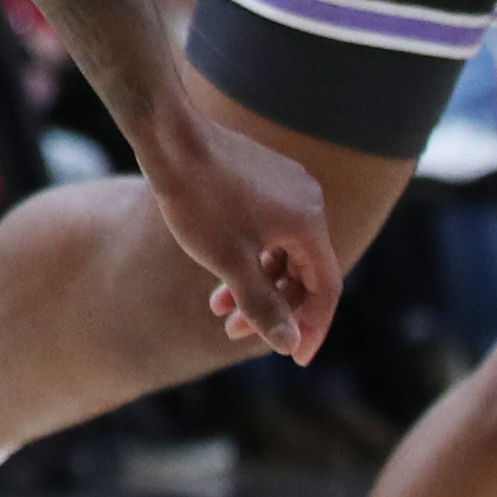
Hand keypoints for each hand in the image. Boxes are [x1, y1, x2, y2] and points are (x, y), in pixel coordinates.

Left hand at [141, 107, 339, 361]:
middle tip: (236, 333)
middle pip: (304, 271)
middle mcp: (308, 200)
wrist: (170, 137)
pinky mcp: (266, 176)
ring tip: (218, 310)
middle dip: (274, 307)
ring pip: (282, 250)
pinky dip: (251, 255)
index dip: (313, 327)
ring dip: (257, 283)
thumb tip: (289, 344)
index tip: (296, 359)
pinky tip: (218, 275)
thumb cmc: (198, 200)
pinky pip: (271, 228)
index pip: (326, 288)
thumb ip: (262, 305)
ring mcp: (288, 185)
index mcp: (309, 221)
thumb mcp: (229, 262)